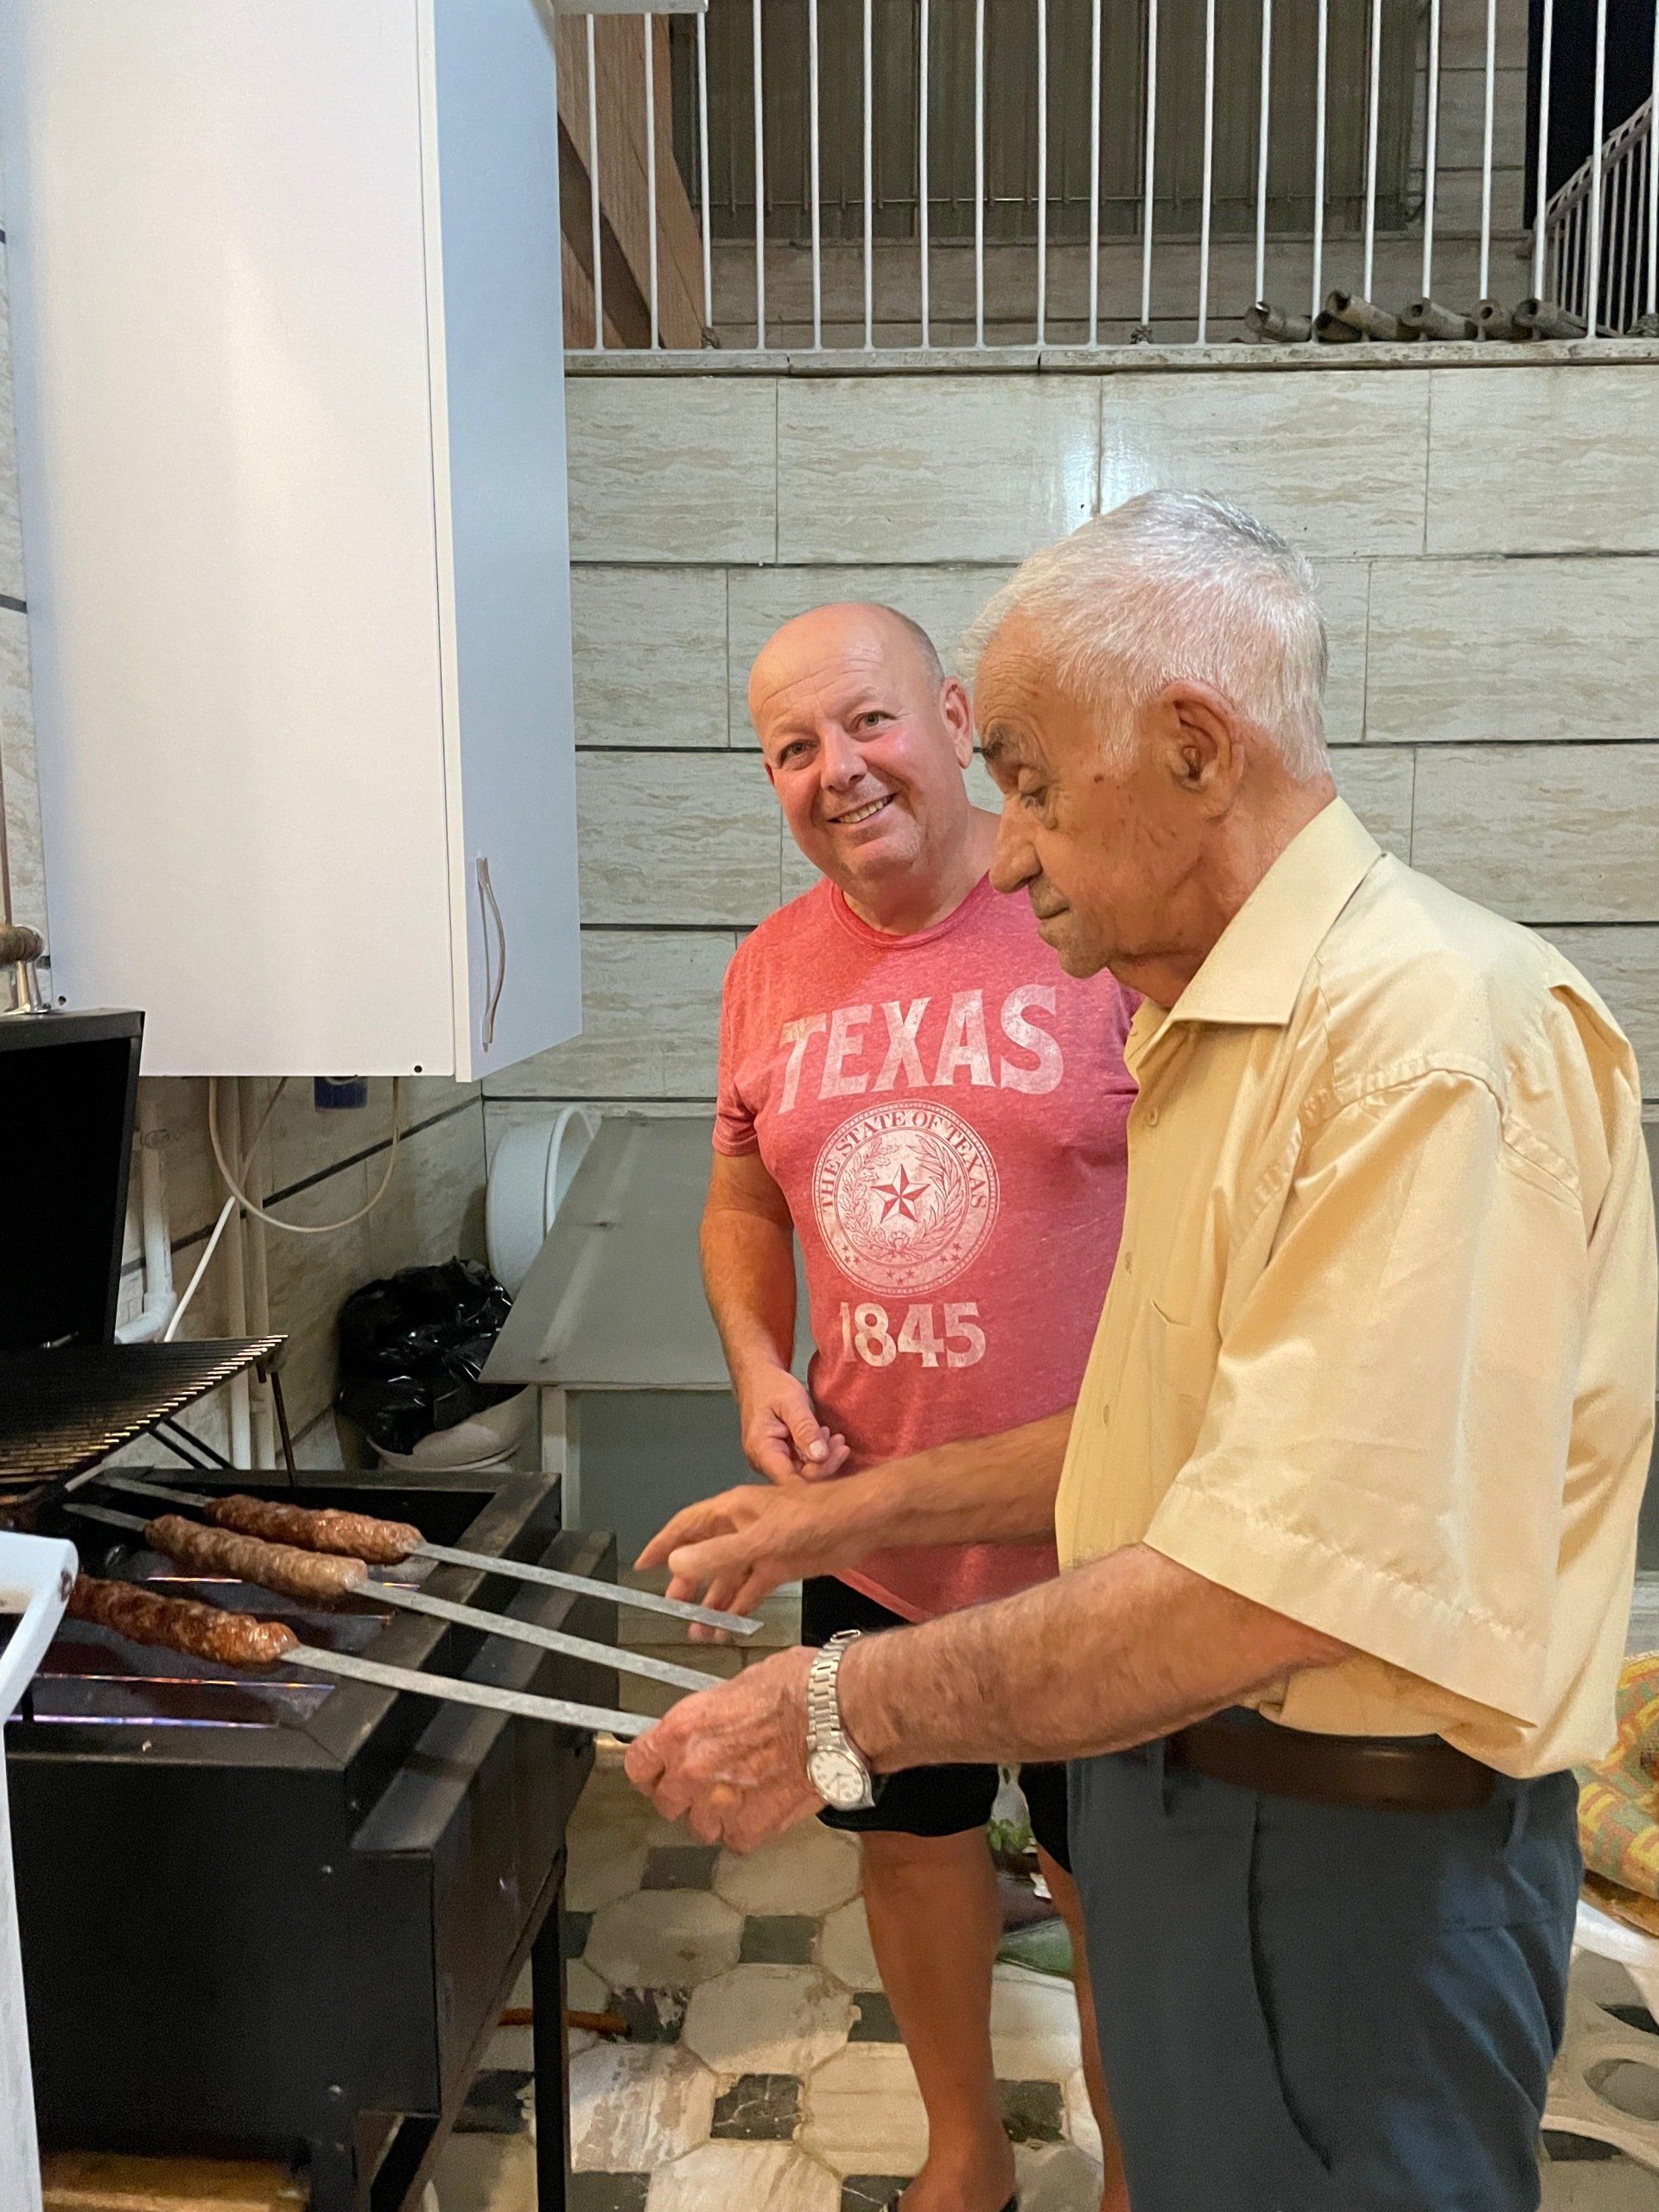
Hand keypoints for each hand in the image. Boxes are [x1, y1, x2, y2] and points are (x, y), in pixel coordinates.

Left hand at [625, 1647, 822, 1850]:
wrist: (837, 1712)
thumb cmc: (799, 1689)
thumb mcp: (738, 1687)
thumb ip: (711, 1718)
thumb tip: (708, 1729)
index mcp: (683, 1730)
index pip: (638, 1765)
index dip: (649, 1769)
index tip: (657, 1770)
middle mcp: (694, 1770)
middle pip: (665, 1802)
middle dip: (682, 1794)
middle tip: (704, 1783)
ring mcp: (721, 1804)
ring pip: (698, 1828)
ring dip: (712, 1816)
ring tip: (736, 1798)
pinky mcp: (753, 1827)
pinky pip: (735, 1841)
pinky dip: (745, 1830)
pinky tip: (760, 1809)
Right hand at [636, 1480, 863, 1639]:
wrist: (859, 1523)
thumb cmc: (811, 1518)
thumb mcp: (761, 1538)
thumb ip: (720, 1554)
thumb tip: (676, 1563)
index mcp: (732, 1510)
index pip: (686, 1526)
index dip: (663, 1544)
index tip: (643, 1565)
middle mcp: (742, 1529)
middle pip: (705, 1556)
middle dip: (688, 1583)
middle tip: (674, 1611)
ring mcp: (761, 1549)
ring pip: (727, 1579)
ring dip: (713, 1603)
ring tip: (698, 1633)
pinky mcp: (780, 1567)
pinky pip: (750, 1591)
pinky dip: (738, 1609)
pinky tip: (728, 1629)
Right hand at [736, 1364, 850, 1486]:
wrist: (757, 1377)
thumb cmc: (769, 1385)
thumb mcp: (792, 1402)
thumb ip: (805, 1429)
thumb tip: (820, 1456)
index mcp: (761, 1449)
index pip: (791, 1479)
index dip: (819, 1472)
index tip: (839, 1451)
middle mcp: (762, 1461)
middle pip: (799, 1479)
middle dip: (825, 1463)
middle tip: (840, 1442)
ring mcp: (769, 1461)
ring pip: (802, 1473)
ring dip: (823, 1457)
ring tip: (835, 1438)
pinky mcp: (778, 1457)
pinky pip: (800, 1464)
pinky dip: (815, 1453)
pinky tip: (825, 1438)